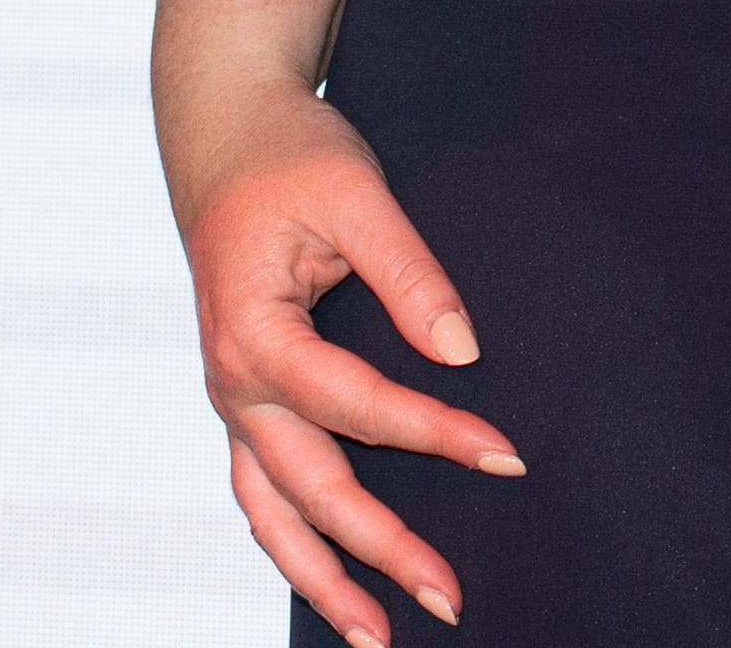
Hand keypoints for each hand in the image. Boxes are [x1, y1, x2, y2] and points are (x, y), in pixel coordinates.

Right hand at [171, 83, 518, 639]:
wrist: (225, 133)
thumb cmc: (290, 155)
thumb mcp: (355, 192)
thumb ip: (408, 273)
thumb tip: (462, 352)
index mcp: (253, 334)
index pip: (354, 405)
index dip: (433, 434)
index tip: (505, 454)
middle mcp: (234, 382)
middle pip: (311, 489)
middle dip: (382, 550)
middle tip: (452, 596)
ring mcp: (235, 400)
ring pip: (271, 515)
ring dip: (323, 580)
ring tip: (380, 637)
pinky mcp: (248, 402)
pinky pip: (264, 493)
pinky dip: (297, 543)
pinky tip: (339, 583)